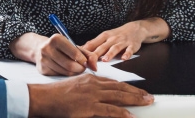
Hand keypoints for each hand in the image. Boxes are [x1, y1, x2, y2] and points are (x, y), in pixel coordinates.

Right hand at [10, 33, 98, 75]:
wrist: (39, 48)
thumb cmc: (60, 47)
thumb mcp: (72, 46)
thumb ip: (87, 54)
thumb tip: (95, 67)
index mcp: (56, 39)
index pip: (75, 53)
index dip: (83, 60)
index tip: (85, 62)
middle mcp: (47, 48)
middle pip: (70, 65)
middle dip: (80, 68)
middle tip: (82, 68)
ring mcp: (43, 60)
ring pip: (65, 72)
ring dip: (74, 72)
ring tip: (75, 68)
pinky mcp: (42, 69)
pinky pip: (59, 76)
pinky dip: (65, 74)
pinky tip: (65, 69)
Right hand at [27, 75, 153, 116]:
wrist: (44, 98)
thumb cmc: (56, 95)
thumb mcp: (74, 88)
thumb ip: (88, 90)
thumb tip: (99, 96)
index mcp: (90, 80)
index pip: (113, 83)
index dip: (127, 87)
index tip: (138, 90)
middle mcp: (93, 85)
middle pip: (120, 88)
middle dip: (136, 93)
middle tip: (150, 96)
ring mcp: (92, 96)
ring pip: (118, 97)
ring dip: (135, 100)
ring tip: (147, 102)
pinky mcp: (89, 107)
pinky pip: (109, 111)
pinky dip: (122, 113)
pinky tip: (131, 116)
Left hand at [83, 19, 169, 61]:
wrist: (135, 29)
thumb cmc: (117, 35)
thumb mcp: (105, 37)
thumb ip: (94, 44)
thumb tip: (80, 51)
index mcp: (104, 36)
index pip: (92, 43)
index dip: (85, 51)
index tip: (79, 58)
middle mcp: (112, 38)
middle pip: (102, 47)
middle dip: (95, 54)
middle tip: (89, 62)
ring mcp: (122, 41)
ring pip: (115, 48)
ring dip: (109, 54)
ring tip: (104, 60)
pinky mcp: (132, 45)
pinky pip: (129, 50)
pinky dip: (127, 54)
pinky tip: (124, 59)